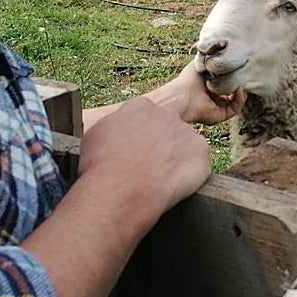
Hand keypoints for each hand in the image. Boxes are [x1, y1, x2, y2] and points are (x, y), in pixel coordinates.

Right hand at [76, 96, 211, 212]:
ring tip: (159, 182)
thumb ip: (111, 127)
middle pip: (168, 129)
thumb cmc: (100, 166)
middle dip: (161, 147)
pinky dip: (190, 178)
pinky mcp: (202, 154)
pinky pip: (198, 166)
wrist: (120, 189)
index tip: (136, 155)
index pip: (147, 118)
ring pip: (184, 148)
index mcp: (141, 106)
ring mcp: (187, 132)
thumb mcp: (94, 136)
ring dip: (176, 162)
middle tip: (149, 170)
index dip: (142, 139)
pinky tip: (173, 188)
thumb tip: (111, 132)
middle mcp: (167, 113)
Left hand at [147, 61, 246, 125]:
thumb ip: (213, 57)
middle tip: (242, 73)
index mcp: (209, 84)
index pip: (226, 79)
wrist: (183, 96)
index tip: (238, 65)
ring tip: (240, 81)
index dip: (233, 73)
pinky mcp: (221, 115)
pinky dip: (240, 99)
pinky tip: (238, 90)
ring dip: (241, 90)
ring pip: (237, 99)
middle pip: (233, 90)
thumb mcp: (202, 61)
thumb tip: (223, 49)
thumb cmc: (188, 79)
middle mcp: (214, 96)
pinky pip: (236, 108)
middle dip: (239, 81)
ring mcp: (218, 106)